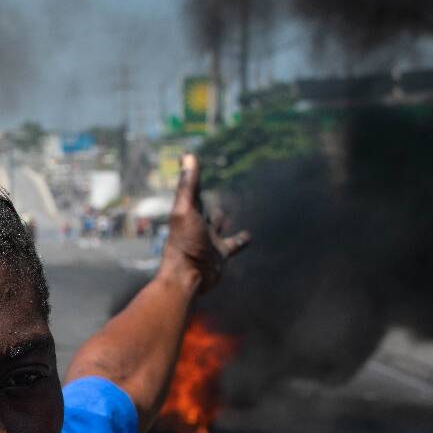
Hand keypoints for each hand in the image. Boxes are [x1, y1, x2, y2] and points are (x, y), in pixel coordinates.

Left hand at [160, 154, 249, 292]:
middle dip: (204, 199)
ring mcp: (210, 240)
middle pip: (204, 208)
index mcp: (188, 213)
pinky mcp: (221, 255)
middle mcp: (198, 225)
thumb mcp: (185, 210)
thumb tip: (188, 155)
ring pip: (218, 226)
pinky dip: (242, 240)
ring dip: (220, 219)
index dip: (191, 175)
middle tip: (208, 189)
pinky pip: (234, 245)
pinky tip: (249, 237)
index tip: (190, 158)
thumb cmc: (183, 243)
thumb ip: (188, 185)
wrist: (188, 277)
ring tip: (224, 213)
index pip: (192, 190)